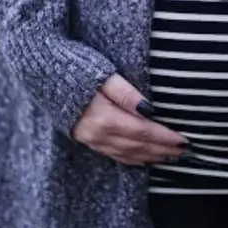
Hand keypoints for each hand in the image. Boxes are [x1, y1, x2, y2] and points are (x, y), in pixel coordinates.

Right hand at [71, 74, 188, 165]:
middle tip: (185, 151)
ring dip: (151, 157)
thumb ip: (126, 93)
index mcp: (105, 118)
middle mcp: (98, 134)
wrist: (43, 73)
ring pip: (127, 154)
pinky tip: (145, 159)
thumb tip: (149, 108)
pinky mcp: (87, 140)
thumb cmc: (75, 68)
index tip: (185, 140)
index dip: (166, 137)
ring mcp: (91, 140)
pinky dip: (133, 159)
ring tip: (171, 156)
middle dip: (163, 150)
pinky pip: (114, 155)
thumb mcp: (104, 74)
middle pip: (138, 146)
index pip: (144, 132)